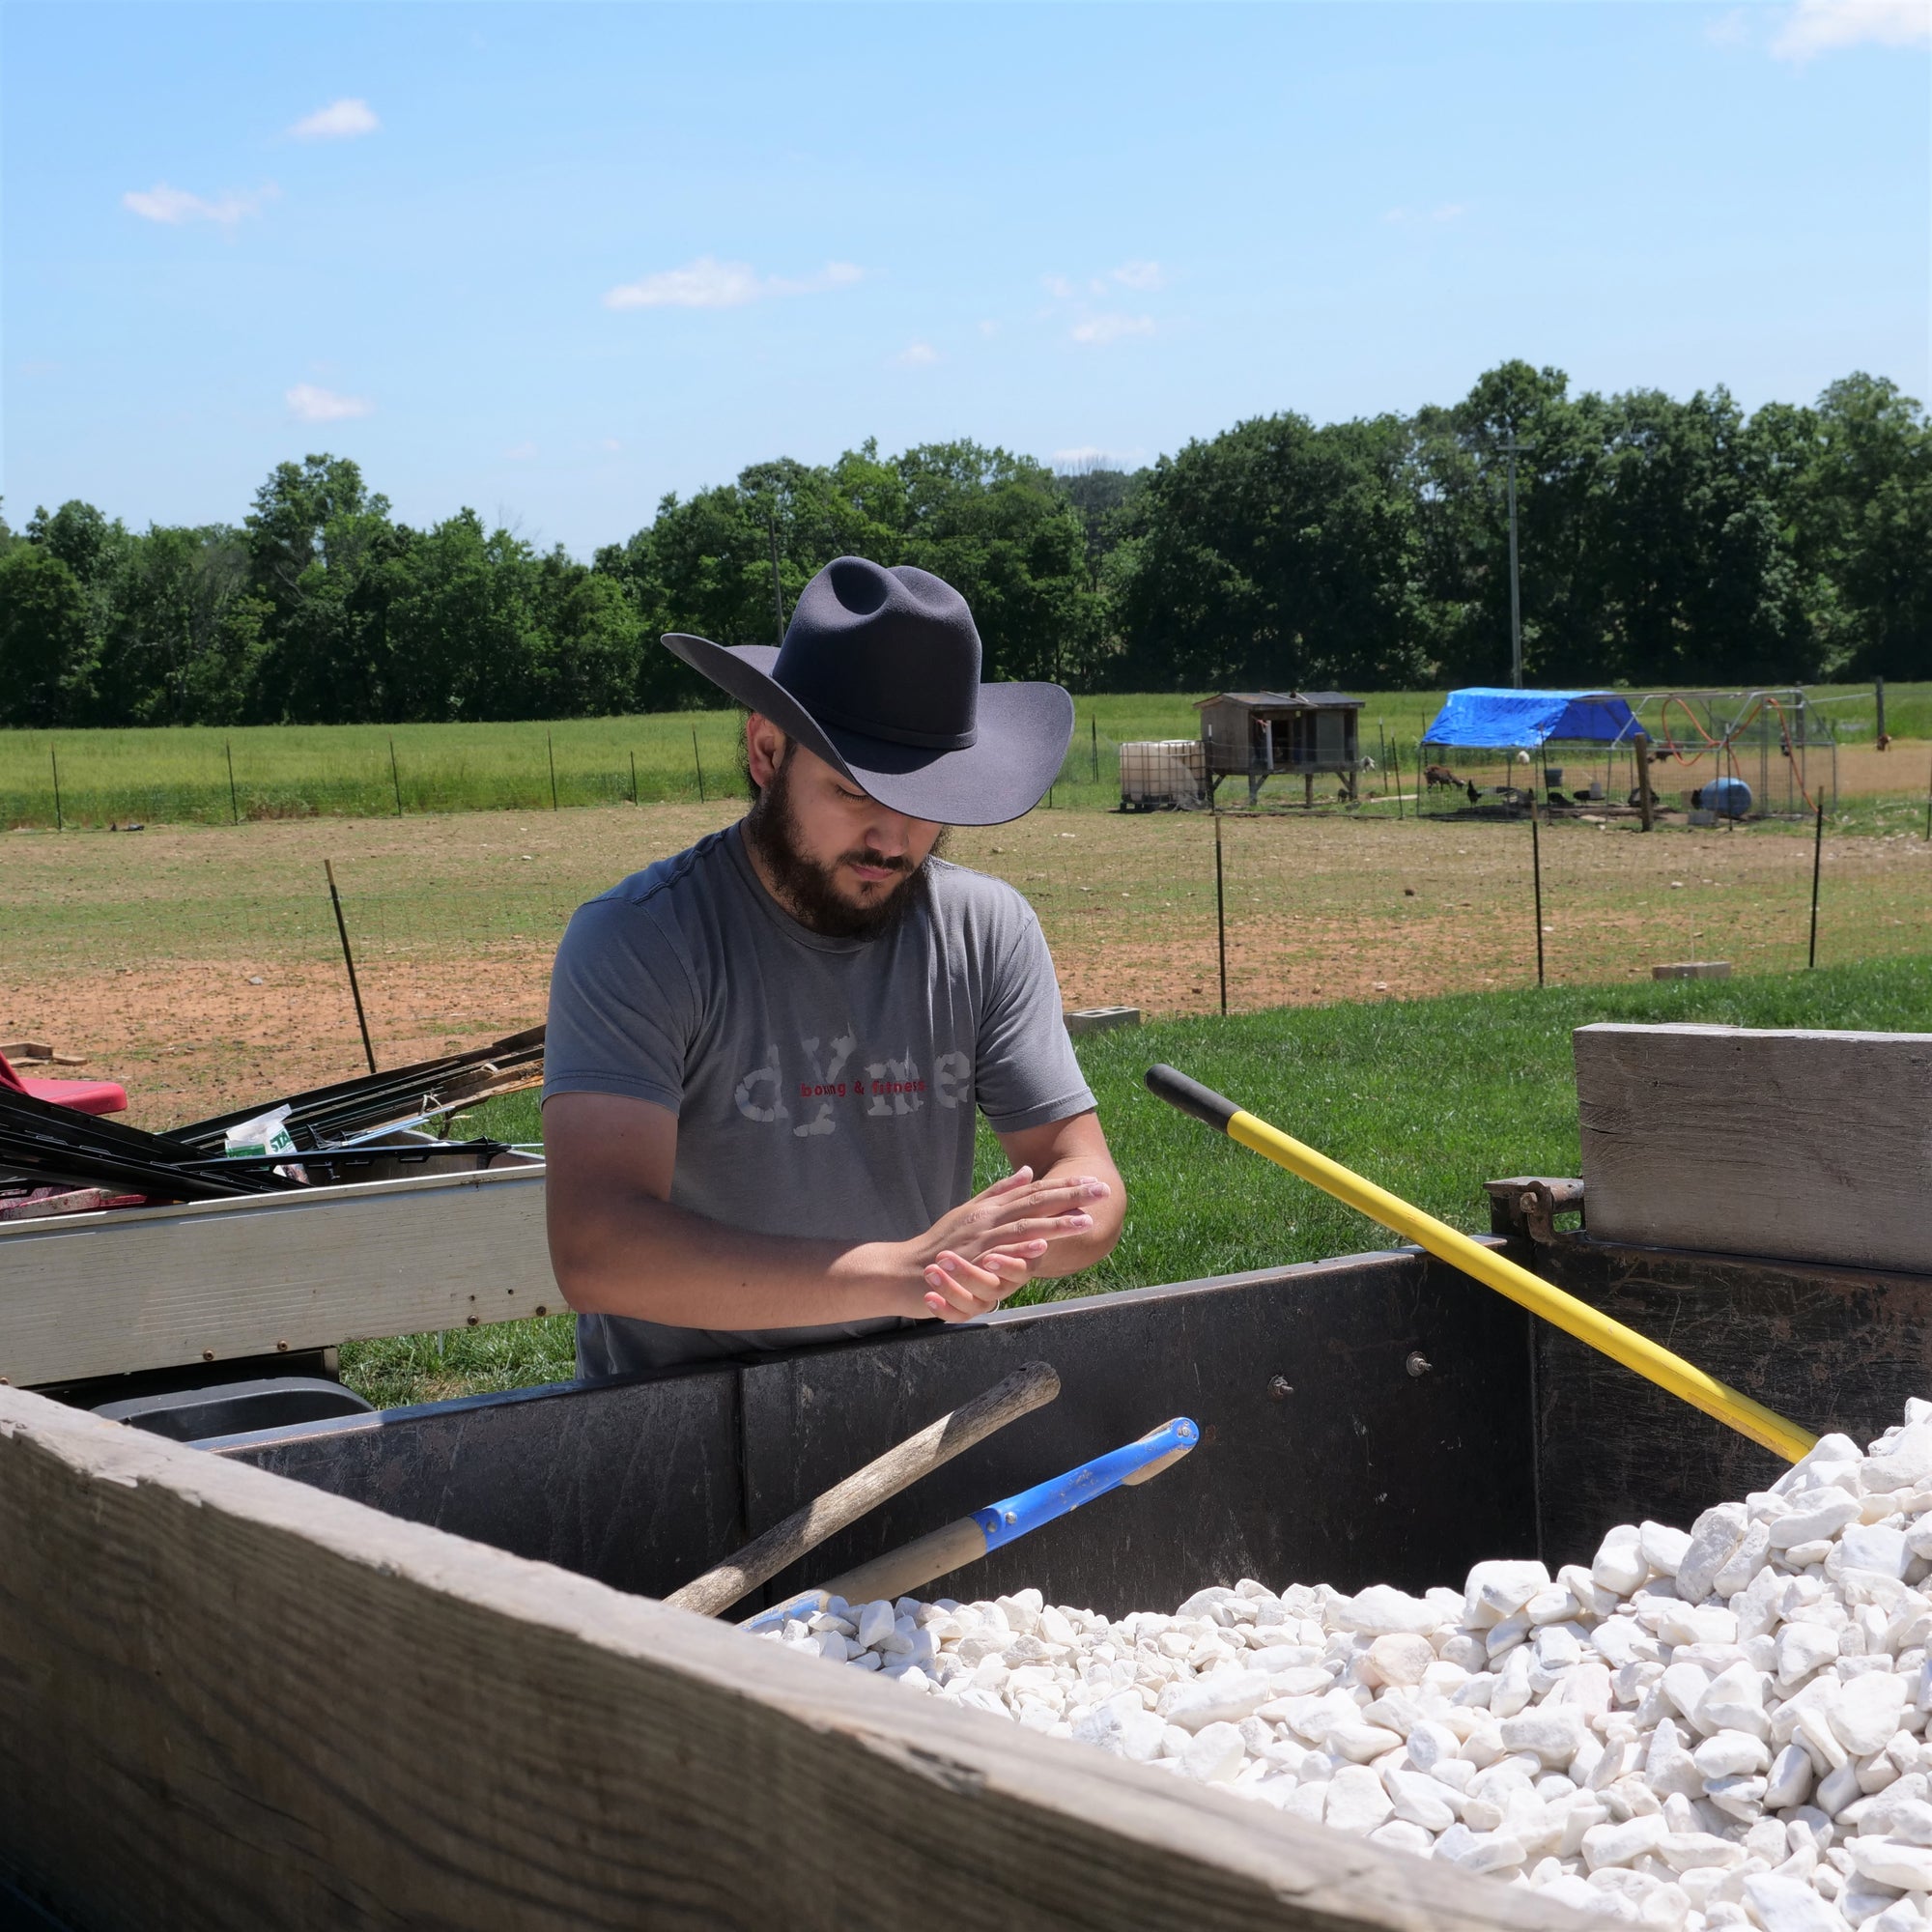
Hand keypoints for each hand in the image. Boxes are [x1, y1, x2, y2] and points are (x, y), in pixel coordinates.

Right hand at [902, 1166, 1111, 1321]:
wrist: (903, 1270)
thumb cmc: (939, 1245)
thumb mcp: (969, 1212)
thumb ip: (998, 1193)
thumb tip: (1027, 1171)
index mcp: (991, 1208)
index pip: (1034, 1192)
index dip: (1064, 1185)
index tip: (1092, 1180)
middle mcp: (988, 1220)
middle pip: (1035, 1204)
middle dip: (1071, 1197)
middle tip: (1103, 1191)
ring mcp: (980, 1241)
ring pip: (1022, 1229)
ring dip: (1055, 1224)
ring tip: (1085, 1220)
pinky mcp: (971, 1264)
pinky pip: (999, 1257)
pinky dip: (1021, 1251)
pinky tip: (1043, 1249)